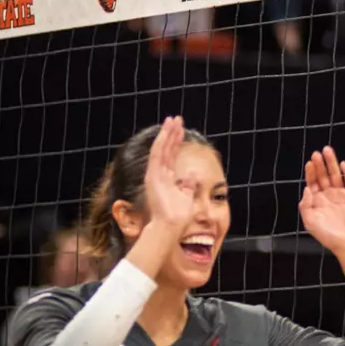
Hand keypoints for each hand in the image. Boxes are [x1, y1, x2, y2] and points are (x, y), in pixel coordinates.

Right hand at [143, 116, 194, 232]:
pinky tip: (165, 131)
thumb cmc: (178, 216)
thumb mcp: (186, 196)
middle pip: (166, 149)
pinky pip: (157, 155)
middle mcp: (159, 175)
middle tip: (176, 119)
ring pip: (161, 148)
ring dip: (167, 133)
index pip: (171, 156)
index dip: (176, 142)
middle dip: (171, 133)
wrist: (170, 226)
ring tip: (172, 119)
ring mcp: (154, 174)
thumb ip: (187, 185)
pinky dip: (161, 142)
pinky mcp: (153, 176)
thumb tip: (191, 175)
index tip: (181, 130)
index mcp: (166, 179)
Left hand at [299, 147, 344, 254]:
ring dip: (332, 163)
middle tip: (317, 153)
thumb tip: (306, 189)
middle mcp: (329, 195)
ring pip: (336, 175)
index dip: (311, 172)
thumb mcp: (309, 222)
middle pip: (323, 175)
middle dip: (320, 164)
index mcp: (317, 200)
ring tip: (328, 151)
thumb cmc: (327, 235)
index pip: (313, 182)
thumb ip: (305, 205)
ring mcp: (341, 194)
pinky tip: (343, 165)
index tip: (309, 163)